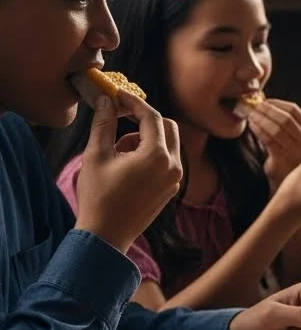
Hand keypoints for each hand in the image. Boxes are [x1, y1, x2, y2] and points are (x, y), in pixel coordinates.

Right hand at [74, 92, 182, 252]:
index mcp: (157, 156)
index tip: (117, 95)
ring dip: (146, 137)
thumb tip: (106, 100)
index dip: (133, 102)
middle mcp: (173, 166)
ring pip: (168, 144)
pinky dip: (150, 153)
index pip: (152, 117)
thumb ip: (104, 123)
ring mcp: (175, 178)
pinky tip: (126, 163)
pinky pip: (167, 160)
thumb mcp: (96, 155)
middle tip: (120, 116)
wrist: (106, 234)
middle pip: (168, 127)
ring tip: (117, 149)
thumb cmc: (98, 195)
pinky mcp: (172, 188)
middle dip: (144, 119)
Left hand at [248, 98, 300, 189]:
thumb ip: (283, 119)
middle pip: (285, 119)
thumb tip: (262, 101)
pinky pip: (268, 140)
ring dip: (260, 120)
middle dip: (267, 111)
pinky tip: (251, 126)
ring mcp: (295, 150)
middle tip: (254, 107)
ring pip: (275, 129)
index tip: (263, 101)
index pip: (293, 109)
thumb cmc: (285, 150)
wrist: (285, 174)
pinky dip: (258, 130)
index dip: (276, 103)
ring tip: (250, 116)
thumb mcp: (291, 134)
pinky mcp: (283, 158)